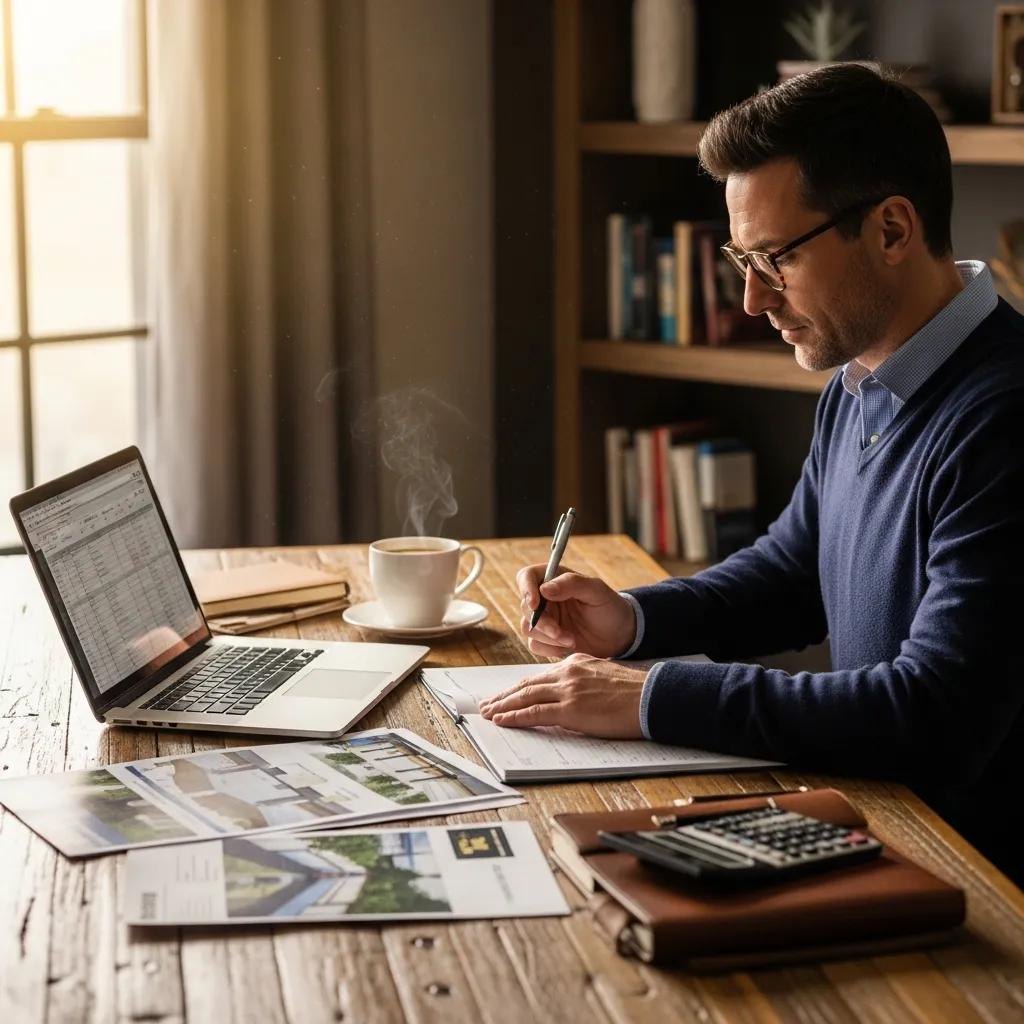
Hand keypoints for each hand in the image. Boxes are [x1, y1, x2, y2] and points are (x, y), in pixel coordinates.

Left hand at [477, 653, 646, 737]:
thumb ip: (583, 681)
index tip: (507, 694)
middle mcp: (568, 672)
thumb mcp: (604, 676)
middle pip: (527, 684)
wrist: (651, 698)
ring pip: (525, 696)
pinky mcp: (570, 709)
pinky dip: (515, 716)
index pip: (540, 676)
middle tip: (487, 703)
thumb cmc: (635, 693)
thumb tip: (571, 697)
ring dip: (503, 706)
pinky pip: (534, 713)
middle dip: (505, 695)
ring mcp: (568, 690)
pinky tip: (502, 720)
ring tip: (488, 712)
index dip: (520, 686)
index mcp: (576, 662)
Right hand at [517, 564, 636, 658]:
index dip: (526, 589)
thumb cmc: (610, 607)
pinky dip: (550, 649)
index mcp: (554, 579)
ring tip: (572, 640)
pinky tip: (568, 646)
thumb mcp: (597, 591)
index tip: (535, 605)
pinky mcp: (546, 638)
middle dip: (543, 623)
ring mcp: (544, 619)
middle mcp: (545, 598)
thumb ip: (572, 584)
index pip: (526, 576)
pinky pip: (535, 645)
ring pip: (528, 628)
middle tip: (562, 633)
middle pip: (525, 607)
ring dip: (549, 637)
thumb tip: (544, 589)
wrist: (619, 635)